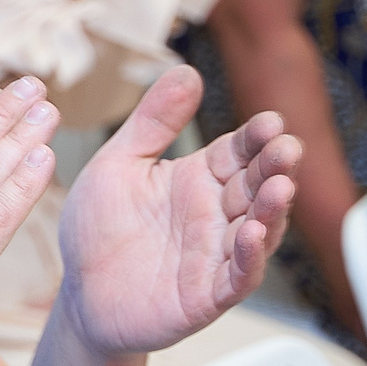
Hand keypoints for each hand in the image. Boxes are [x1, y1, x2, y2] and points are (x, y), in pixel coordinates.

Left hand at [53, 66, 297, 355]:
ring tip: (280, 186)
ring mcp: (215, 256)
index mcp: (198, 179)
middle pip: (255, 186)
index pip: (238, 152)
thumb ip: (152, 122)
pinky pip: (238, 277)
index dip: (256, 138)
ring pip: (258, 230)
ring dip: (273, 210)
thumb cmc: (98, 228)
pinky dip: (250, 257)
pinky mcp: (207, 296)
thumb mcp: (118, 164)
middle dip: (274, 167)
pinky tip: (254, 234)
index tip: (270, 121)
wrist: (79, 294)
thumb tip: (187, 69)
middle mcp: (215, 215)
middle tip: (287, 147)